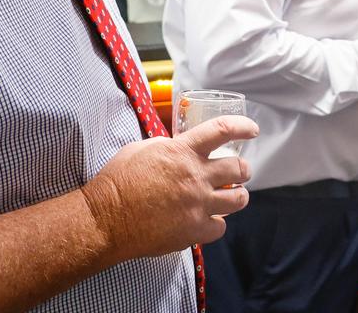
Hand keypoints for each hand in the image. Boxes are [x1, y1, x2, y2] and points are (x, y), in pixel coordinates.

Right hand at [81, 115, 257, 262]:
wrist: (105, 219)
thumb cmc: (117, 182)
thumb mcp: (142, 148)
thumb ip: (167, 146)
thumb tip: (179, 146)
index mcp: (183, 151)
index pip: (222, 130)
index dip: (242, 126)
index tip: (251, 129)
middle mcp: (196, 176)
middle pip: (239, 168)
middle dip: (243, 169)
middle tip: (240, 171)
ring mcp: (198, 205)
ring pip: (238, 199)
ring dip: (238, 195)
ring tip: (233, 195)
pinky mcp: (194, 230)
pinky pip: (220, 227)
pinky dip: (216, 223)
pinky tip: (209, 221)